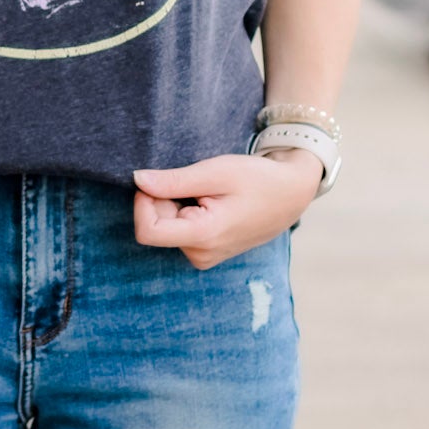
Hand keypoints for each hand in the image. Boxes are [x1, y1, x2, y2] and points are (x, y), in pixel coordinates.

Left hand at [132, 149, 323, 268]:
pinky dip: (186, 213)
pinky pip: (180, 232)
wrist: (291, 194)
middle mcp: (201, 254)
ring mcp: (204, 257)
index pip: (146, 231)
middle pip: (155, 227)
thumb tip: (137, 181)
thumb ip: (174, 181)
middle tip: (194, 184)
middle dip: (162, 201)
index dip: (143, 202)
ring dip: (176, 206)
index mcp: (203, 237)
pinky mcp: (207, 253)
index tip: (159, 181)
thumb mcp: (215, 172)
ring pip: (166, 229)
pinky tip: (211, 204)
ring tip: (208, 194)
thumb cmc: (257, 179)